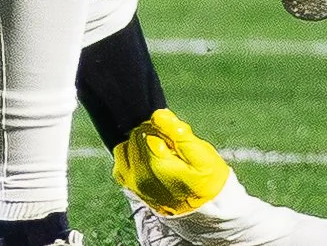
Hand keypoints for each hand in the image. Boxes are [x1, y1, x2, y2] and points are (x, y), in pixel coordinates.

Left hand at [113, 109, 233, 216]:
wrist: (203, 210)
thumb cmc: (206, 181)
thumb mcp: (203, 156)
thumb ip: (180, 134)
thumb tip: (158, 115)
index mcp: (158, 166)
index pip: (147, 129)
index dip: (162, 125)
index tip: (175, 133)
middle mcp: (140, 175)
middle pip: (136, 135)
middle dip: (151, 132)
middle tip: (170, 142)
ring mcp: (132, 181)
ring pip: (126, 144)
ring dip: (140, 141)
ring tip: (159, 149)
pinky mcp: (128, 184)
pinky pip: (120, 157)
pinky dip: (129, 151)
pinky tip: (146, 155)